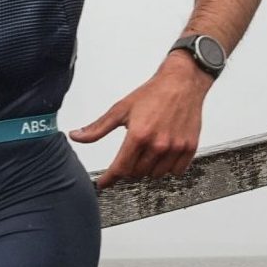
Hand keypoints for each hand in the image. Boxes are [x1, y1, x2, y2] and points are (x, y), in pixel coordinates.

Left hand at [70, 54, 209, 186]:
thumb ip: (98, 128)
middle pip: (137, 173)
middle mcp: (158, 144)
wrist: (182, 82)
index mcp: (138, 135)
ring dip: (149, 168)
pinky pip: (175, 171)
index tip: (103, 184)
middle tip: (131, 154)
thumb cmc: (153, 93)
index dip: (109, 179)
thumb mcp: (120, 109)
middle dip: (130, 168)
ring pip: (156, 174)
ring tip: (148, 150)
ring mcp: (175, 147)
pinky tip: (164, 154)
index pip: (120, 168)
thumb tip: (77, 136)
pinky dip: (168, 167)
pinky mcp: (189, 148)